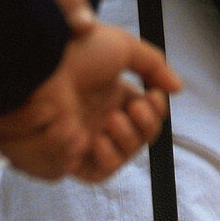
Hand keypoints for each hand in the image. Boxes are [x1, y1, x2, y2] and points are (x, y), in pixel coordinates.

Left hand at [0, 0, 181, 180]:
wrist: (42, 65)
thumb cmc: (77, 52)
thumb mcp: (123, 47)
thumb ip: (154, 65)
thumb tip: (177, 89)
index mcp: (113, 96)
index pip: (145, 116)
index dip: (154, 111)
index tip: (151, 96)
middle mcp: (101, 119)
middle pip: (139, 140)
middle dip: (145, 125)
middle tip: (134, 108)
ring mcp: (86, 139)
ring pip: (123, 157)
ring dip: (127, 140)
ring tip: (113, 119)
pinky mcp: (71, 158)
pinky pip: (98, 173)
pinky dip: (107, 158)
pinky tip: (99, 139)